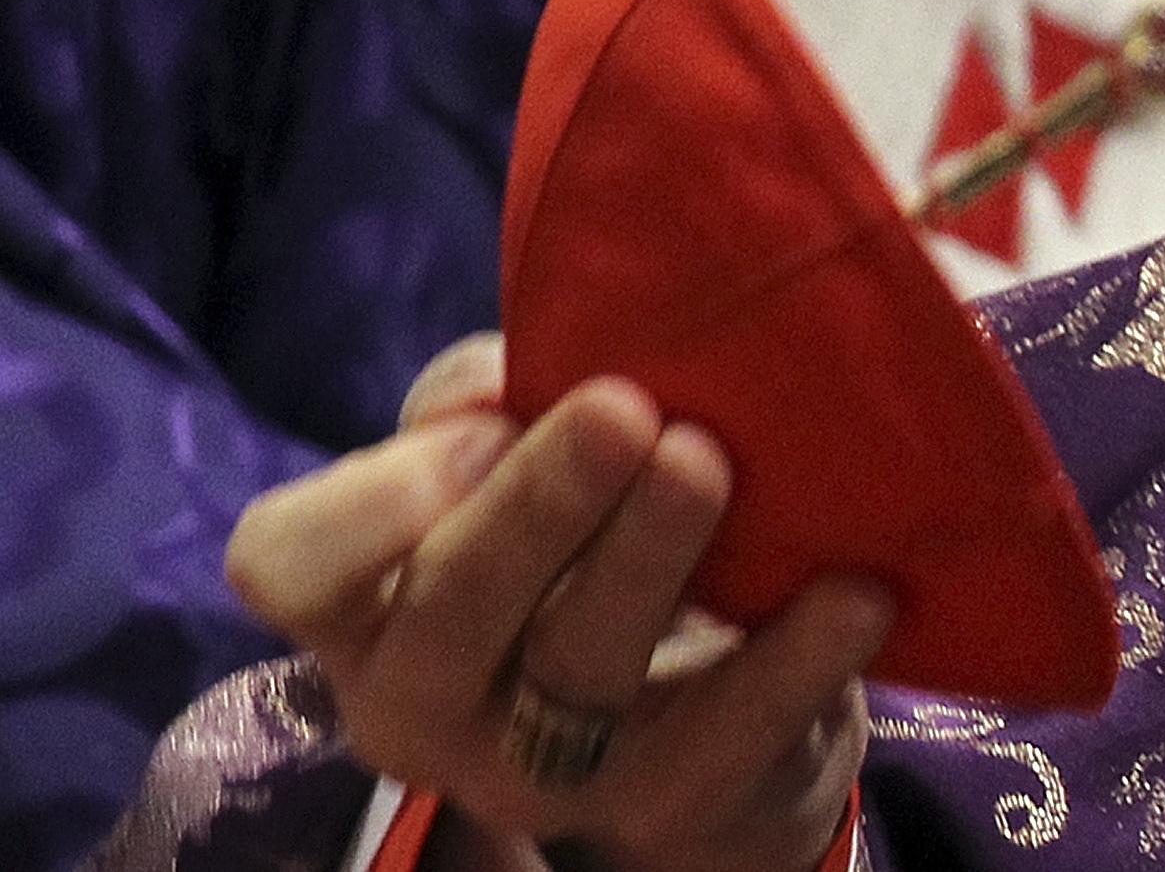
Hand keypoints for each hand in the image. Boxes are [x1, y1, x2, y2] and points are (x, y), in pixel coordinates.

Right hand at [227, 340, 892, 871]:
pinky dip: (795, 660)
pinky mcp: (663, 806)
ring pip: (580, 674)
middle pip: (451, 616)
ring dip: (647, 562)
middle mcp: (423, 700)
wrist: (703, 692)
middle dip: (538, 509)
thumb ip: (488, 389)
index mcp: (365, 600)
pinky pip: (728, 739)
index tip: (483, 426)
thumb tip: (509, 377)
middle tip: (626, 411)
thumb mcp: (516, 439)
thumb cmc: (581, 526)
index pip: (288, 563)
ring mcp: (538, 771)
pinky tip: (856, 590)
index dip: (372, 502)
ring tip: (710, 463)